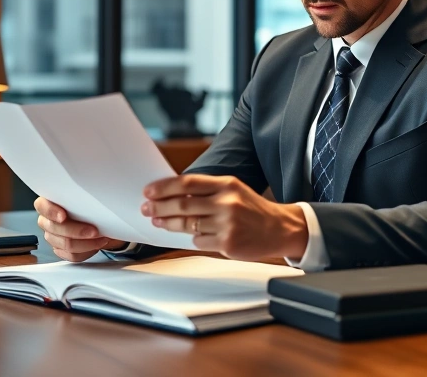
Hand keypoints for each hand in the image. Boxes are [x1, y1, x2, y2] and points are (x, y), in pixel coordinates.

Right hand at [34, 197, 127, 261]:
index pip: (42, 206)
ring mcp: (53, 236)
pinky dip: (86, 251)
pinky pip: (72, 255)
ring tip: (101, 238)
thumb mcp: (88, 195)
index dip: (51, 211)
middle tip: (94, 230)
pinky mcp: (61, 250)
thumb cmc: (90, 205)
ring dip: (86, 243)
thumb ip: (84, 194)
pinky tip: (96, 244)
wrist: (98, 220)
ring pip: (65, 244)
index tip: (64, 216)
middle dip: (77, 231)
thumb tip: (95, 189)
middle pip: (55, 229)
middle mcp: (47, 220)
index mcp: (49, 202)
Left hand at [141, 175, 307, 260]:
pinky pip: (199, 242)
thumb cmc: (252, 209)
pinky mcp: (228, 244)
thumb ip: (207, 191)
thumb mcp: (233, 190)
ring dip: (169, 224)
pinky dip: (193, 238)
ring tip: (158, 221)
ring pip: (187, 225)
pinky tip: (192, 235)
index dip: (165, 187)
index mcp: (227, 185)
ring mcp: (227, 224)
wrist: (280, 228)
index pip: (188, 183)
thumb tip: (173, 194)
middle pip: (183, 204)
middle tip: (147, 208)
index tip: (149, 191)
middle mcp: (227, 203)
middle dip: (160, 207)